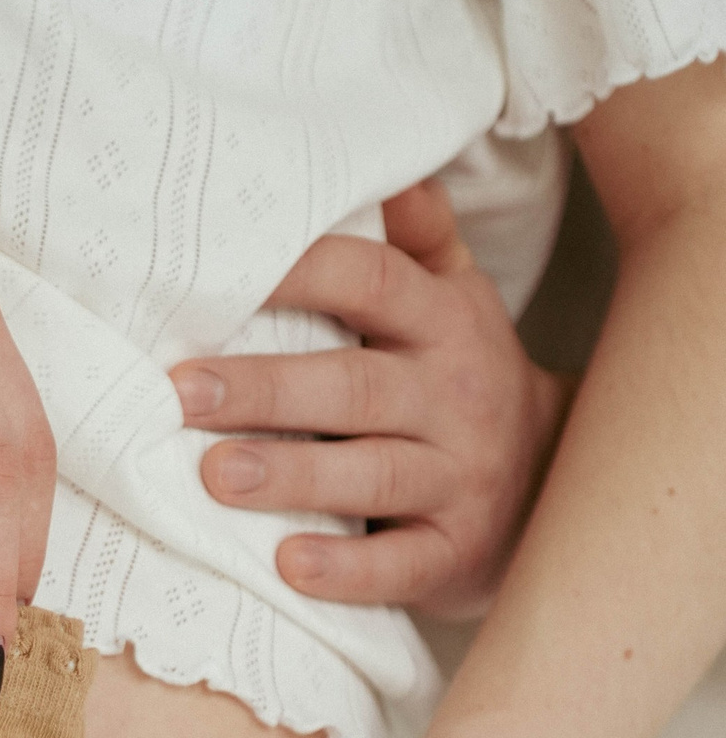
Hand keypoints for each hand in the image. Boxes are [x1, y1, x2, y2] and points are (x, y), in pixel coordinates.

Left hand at [168, 181, 568, 619]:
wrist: (554, 486)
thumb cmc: (464, 382)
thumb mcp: (457, 301)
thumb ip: (419, 240)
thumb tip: (393, 169)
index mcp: (443, 322)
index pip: (369, 281)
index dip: (298, 272)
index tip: (214, 273)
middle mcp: (454, 395)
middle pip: (354, 384)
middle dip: (267, 388)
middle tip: (182, 392)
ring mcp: (459, 477)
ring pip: (372, 473)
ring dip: (293, 475)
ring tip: (216, 475)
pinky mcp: (455, 553)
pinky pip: (401, 564)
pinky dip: (347, 568)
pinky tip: (288, 566)